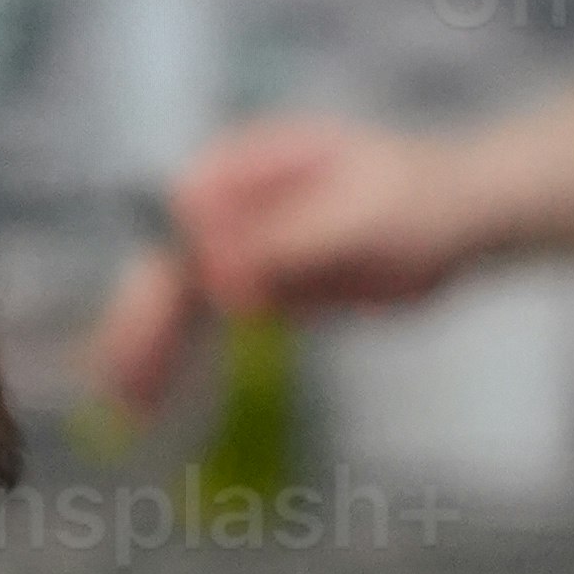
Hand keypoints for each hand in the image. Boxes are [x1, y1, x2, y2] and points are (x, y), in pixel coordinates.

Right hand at [78, 115, 499, 420]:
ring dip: (145, 352)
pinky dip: (175, 362)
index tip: (217, 309)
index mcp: (248, 164)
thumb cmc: (418, 200)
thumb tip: (223, 288)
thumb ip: (288, 250)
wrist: (458, 216)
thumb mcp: (359, 222)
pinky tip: (145, 405)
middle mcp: (229, 201)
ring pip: (175, 302)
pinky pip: (202, 326)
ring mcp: (236, 243)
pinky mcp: (254, 285)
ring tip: (120, 409)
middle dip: (139, 322)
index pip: (188, 214)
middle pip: (168, 263)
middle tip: (115, 384)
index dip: (185, 265)